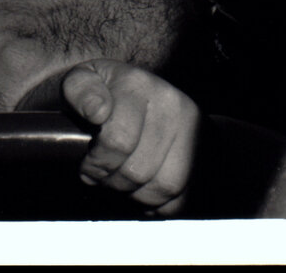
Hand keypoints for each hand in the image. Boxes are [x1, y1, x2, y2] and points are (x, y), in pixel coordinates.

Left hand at [63, 59, 200, 215]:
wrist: (134, 90)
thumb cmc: (102, 91)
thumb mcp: (81, 80)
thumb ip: (79, 91)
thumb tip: (97, 112)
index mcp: (138, 84)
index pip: (118, 140)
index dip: (97, 162)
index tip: (88, 165)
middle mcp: (171, 102)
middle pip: (140, 169)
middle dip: (113, 181)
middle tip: (102, 177)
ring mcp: (193, 127)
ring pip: (165, 186)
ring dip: (136, 195)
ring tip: (121, 183)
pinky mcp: (206, 151)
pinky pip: (184, 196)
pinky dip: (160, 203)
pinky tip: (142, 189)